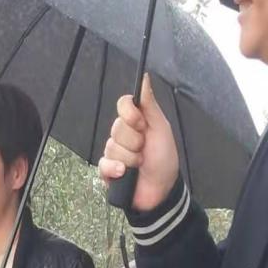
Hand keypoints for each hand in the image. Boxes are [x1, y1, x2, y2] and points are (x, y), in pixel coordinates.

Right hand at [98, 75, 180, 211]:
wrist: (161, 190)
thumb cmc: (164, 158)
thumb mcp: (160, 128)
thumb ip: (150, 105)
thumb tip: (144, 77)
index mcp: (136, 122)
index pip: (123, 105)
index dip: (130, 114)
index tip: (141, 124)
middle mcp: (122, 135)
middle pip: (117, 127)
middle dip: (134, 141)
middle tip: (145, 150)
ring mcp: (113, 153)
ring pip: (111, 147)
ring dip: (130, 158)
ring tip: (139, 166)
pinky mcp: (107, 170)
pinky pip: (103, 164)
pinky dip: (115, 169)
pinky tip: (124, 174)